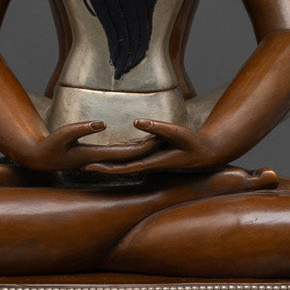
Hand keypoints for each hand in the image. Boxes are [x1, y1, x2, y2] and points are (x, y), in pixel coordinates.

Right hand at [17, 122, 154, 172]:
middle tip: (168, 138)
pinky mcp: (94, 156)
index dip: (144, 146)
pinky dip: (129, 148)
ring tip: (159, 140)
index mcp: (96, 155)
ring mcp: (97, 160)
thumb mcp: (64, 133)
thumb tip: (103, 123)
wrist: (40, 159)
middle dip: (149, 147)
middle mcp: (100, 160)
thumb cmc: (49, 146)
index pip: (126, 152)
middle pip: (130, 155)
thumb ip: (83, 128)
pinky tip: (138, 144)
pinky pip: (117, 153)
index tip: (159, 139)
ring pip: (125, 155)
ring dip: (141, 149)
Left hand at [80, 119, 227, 175]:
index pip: (122, 168)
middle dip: (101, 169)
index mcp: (151, 163)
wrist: (209, 154)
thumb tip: (136, 121)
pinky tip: (112, 153)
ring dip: (109, 165)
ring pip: (125, 165)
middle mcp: (148, 166)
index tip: (88, 166)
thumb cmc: (194, 143)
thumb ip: (157, 127)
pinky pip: (133, 158)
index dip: (104, 168)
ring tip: (90, 161)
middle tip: (80, 167)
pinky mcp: (154, 157)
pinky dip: (121, 157)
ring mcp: (151, 162)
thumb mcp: (177, 132)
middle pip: (120, 169)